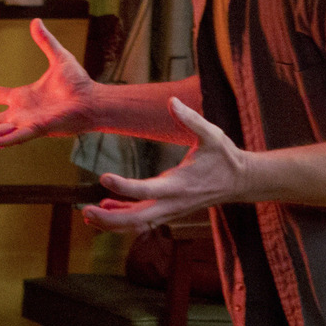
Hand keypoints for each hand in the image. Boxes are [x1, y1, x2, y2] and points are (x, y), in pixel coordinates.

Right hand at [0, 19, 94, 148]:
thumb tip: (35, 21)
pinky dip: (4, 140)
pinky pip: (18, 137)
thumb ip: (45, 42)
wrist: (94, 100)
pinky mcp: (38, 129)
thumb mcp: (58, 58)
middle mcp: (20, 114)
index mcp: (21, 98)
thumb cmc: (79, 83)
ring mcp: (27, 123)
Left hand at [82, 98, 246, 232]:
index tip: (103, 177)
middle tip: (85, 212)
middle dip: (110, 219)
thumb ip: (191, 119)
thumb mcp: (212, 134)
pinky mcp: (169, 210)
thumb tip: (171, 101)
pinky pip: (142, 219)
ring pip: (137, 224)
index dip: (124, 187)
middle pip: (137, 220)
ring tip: (87, 215)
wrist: (240, 181)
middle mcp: (172, 203)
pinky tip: (106, 206)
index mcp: (179, 185)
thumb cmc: (224, 156)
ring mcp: (170, 210)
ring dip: (112, 222)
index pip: (146, 190)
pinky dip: (123, 215)